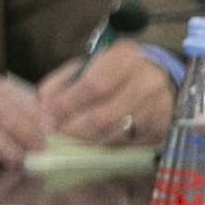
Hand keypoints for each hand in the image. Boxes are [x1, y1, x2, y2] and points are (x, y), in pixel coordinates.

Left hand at [37, 49, 175, 150]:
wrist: (160, 76)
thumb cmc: (114, 69)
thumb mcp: (88, 63)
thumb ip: (62, 81)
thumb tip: (43, 104)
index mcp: (125, 58)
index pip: (93, 85)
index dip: (66, 103)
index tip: (47, 114)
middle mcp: (147, 82)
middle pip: (103, 116)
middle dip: (71, 128)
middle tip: (52, 130)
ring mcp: (158, 108)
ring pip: (113, 135)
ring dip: (83, 140)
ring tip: (66, 137)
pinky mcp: (162, 129)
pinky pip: (125, 145)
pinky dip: (101, 145)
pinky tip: (88, 141)